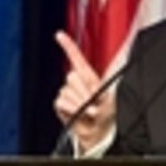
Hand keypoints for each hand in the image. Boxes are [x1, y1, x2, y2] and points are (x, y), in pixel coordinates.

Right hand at [53, 31, 115, 152]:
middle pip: (72, 76)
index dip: (68, 45)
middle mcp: (75, 81)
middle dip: (84, 91)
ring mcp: (67, 92)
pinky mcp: (60, 103)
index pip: (76, 57)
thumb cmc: (106, 113)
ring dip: (80, 103)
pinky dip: (72, 109)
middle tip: (93, 103)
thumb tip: (86, 93)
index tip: (59, 34)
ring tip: (89, 111)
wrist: (99, 131)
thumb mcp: (106, 98)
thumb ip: (96, 91)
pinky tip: (78, 114)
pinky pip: (62, 102)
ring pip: (68, 91)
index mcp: (88, 75)